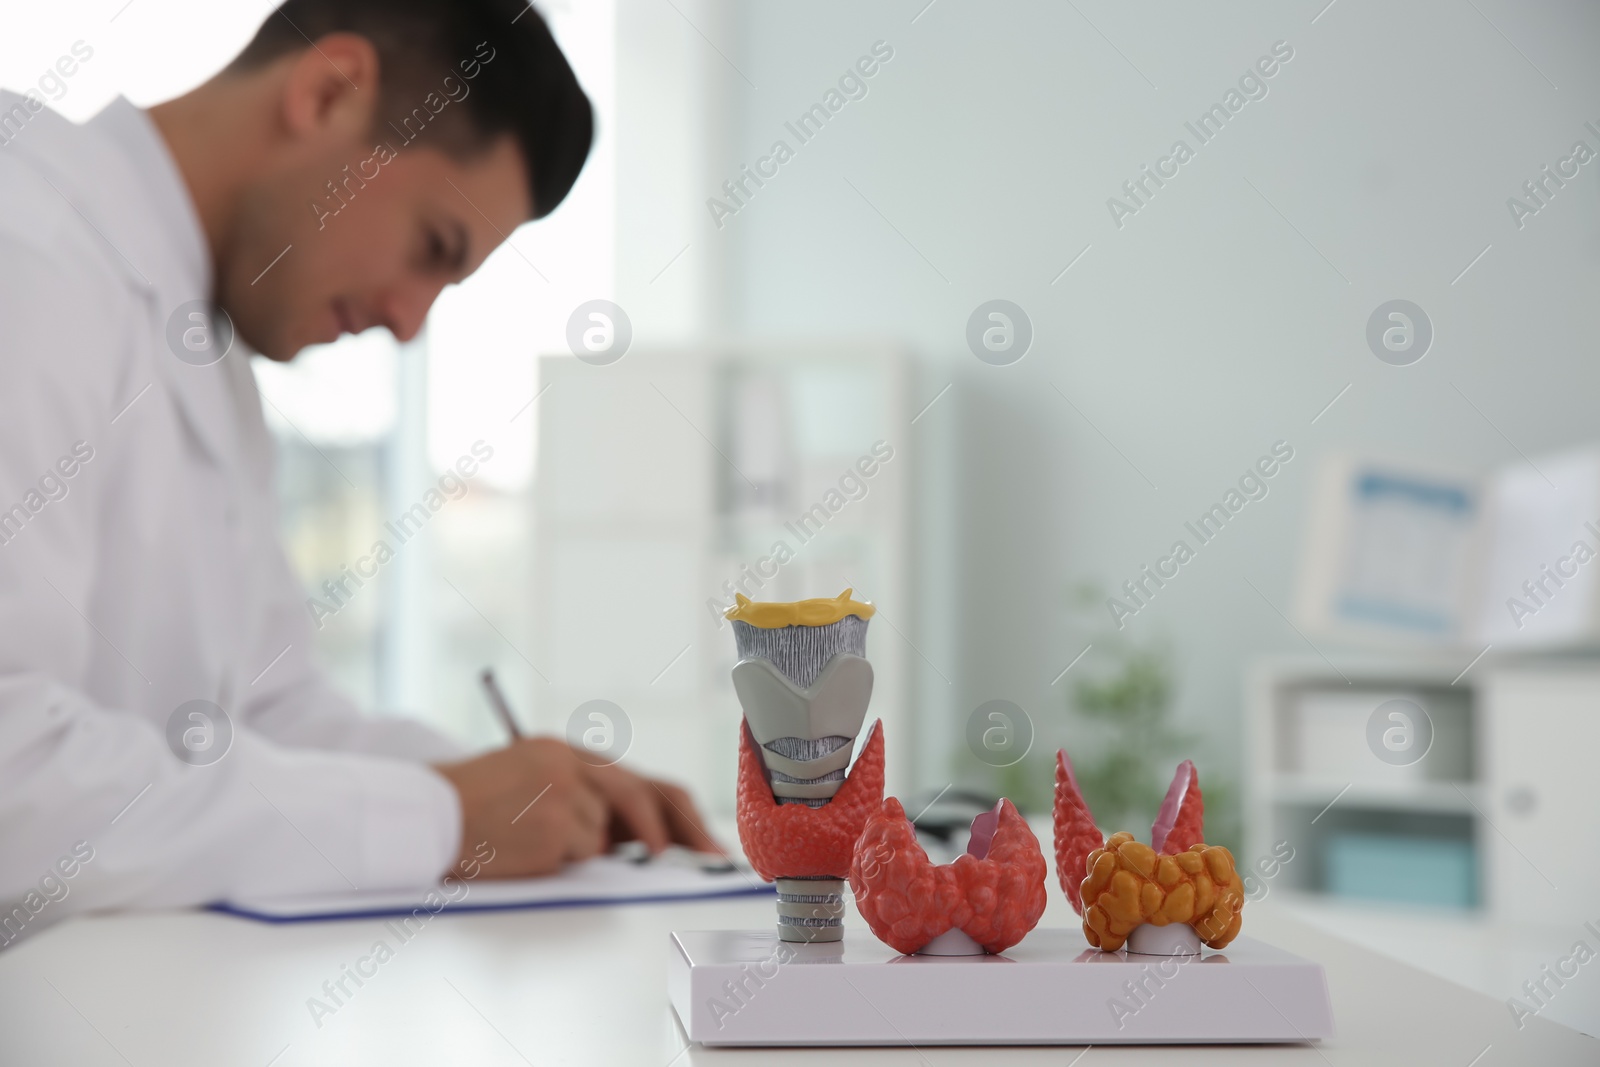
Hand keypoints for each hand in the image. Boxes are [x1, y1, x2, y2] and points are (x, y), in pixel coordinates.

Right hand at [432, 737, 720, 878]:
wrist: (423, 814)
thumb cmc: (474, 807)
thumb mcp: (531, 780)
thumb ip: (583, 795)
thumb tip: (639, 834)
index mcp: (564, 751)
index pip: (638, 779)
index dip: (675, 811)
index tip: (700, 839)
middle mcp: (567, 766)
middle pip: (639, 796)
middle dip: (669, 832)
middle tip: (694, 858)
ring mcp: (561, 796)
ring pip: (601, 836)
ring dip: (578, 849)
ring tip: (530, 840)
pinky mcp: (551, 827)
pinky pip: (578, 856)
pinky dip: (558, 861)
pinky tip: (522, 849)